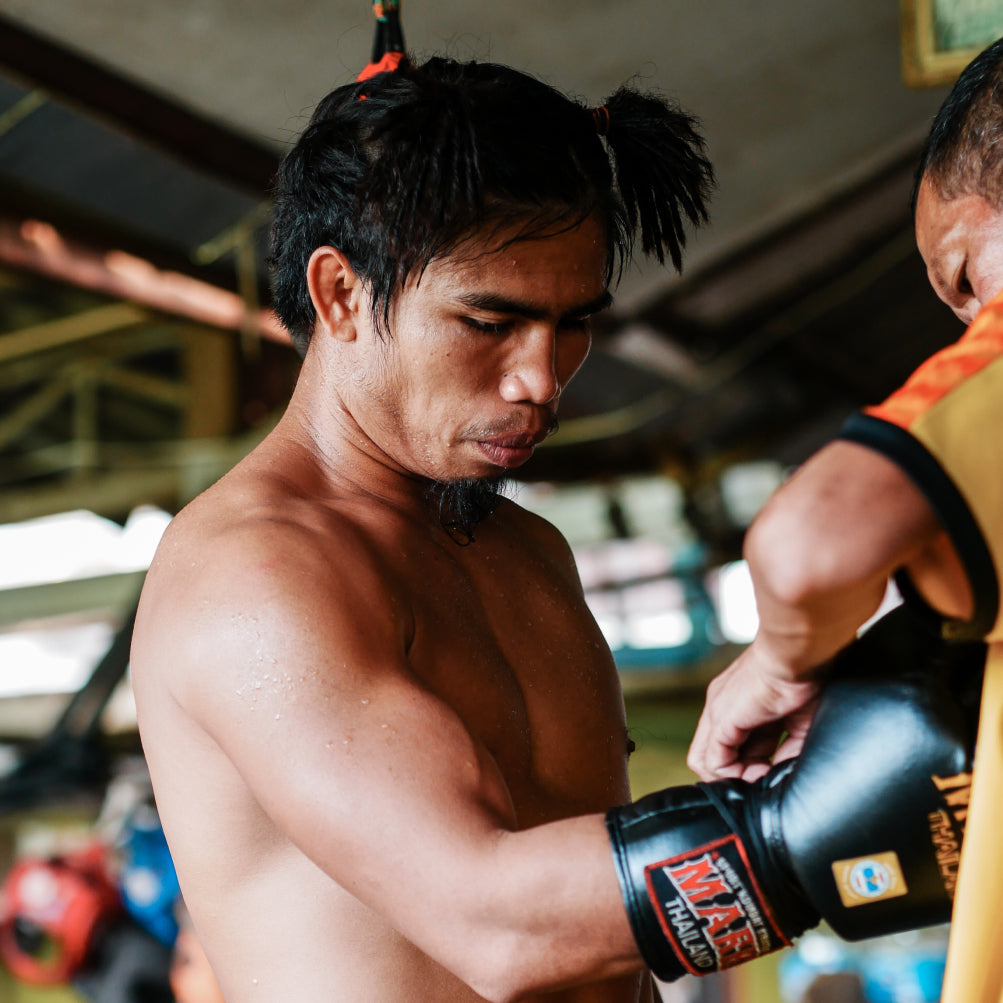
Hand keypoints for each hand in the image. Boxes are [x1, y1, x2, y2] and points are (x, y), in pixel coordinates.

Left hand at [686, 640, 821, 781]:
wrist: (800, 652)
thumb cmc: (808, 676)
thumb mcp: (797, 722)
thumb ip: (785, 750)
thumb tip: (780, 775)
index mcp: (740, 704)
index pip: (731, 746)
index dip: (751, 767)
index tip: (775, 773)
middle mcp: (722, 706)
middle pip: (714, 755)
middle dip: (739, 775)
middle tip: (766, 780)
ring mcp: (717, 710)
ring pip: (705, 760)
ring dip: (735, 778)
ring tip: (764, 778)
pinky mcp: (721, 717)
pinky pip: (712, 760)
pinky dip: (736, 775)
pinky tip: (762, 772)